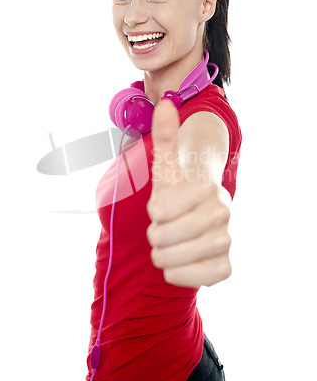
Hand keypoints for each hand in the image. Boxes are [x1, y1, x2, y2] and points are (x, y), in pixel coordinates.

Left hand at [146, 99, 231, 287]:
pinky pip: (191, 279)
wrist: (196, 219)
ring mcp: (226, 241)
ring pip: (171, 260)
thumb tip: (166, 102)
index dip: (154, 212)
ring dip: (162, 255)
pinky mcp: (225, 268)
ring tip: (170, 244)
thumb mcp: (167, 166)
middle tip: (165, 228)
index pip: (158, 211)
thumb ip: (166, 136)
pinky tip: (182, 261)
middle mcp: (223, 213)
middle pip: (162, 237)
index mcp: (206, 187)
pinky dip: (178, 273)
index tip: (164, 208)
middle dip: (155, 235)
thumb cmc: (177, 192)